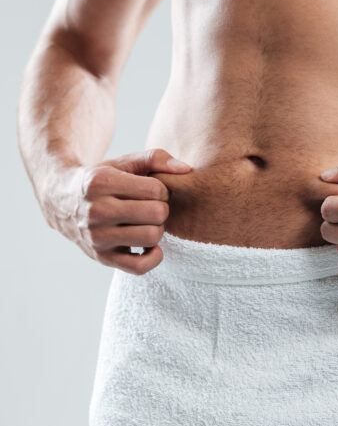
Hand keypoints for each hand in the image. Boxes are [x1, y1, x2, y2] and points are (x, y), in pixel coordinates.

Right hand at [42, 148, 190, 274]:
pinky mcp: (102, 258)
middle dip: (162, 208)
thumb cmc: (102, 178)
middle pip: (158, 214)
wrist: (62, 200)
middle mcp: (96, 211)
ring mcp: (97, 237)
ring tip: (146, 222)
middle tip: (151, 206)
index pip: (156, 189)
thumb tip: (186, 170)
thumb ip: (156, 158)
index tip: (152, 190)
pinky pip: (141, 266)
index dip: (162, 189)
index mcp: (101, 183)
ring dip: (157, 228)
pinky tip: (149, 244)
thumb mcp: (123, 162)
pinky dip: (154, 256)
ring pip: (152, 237)